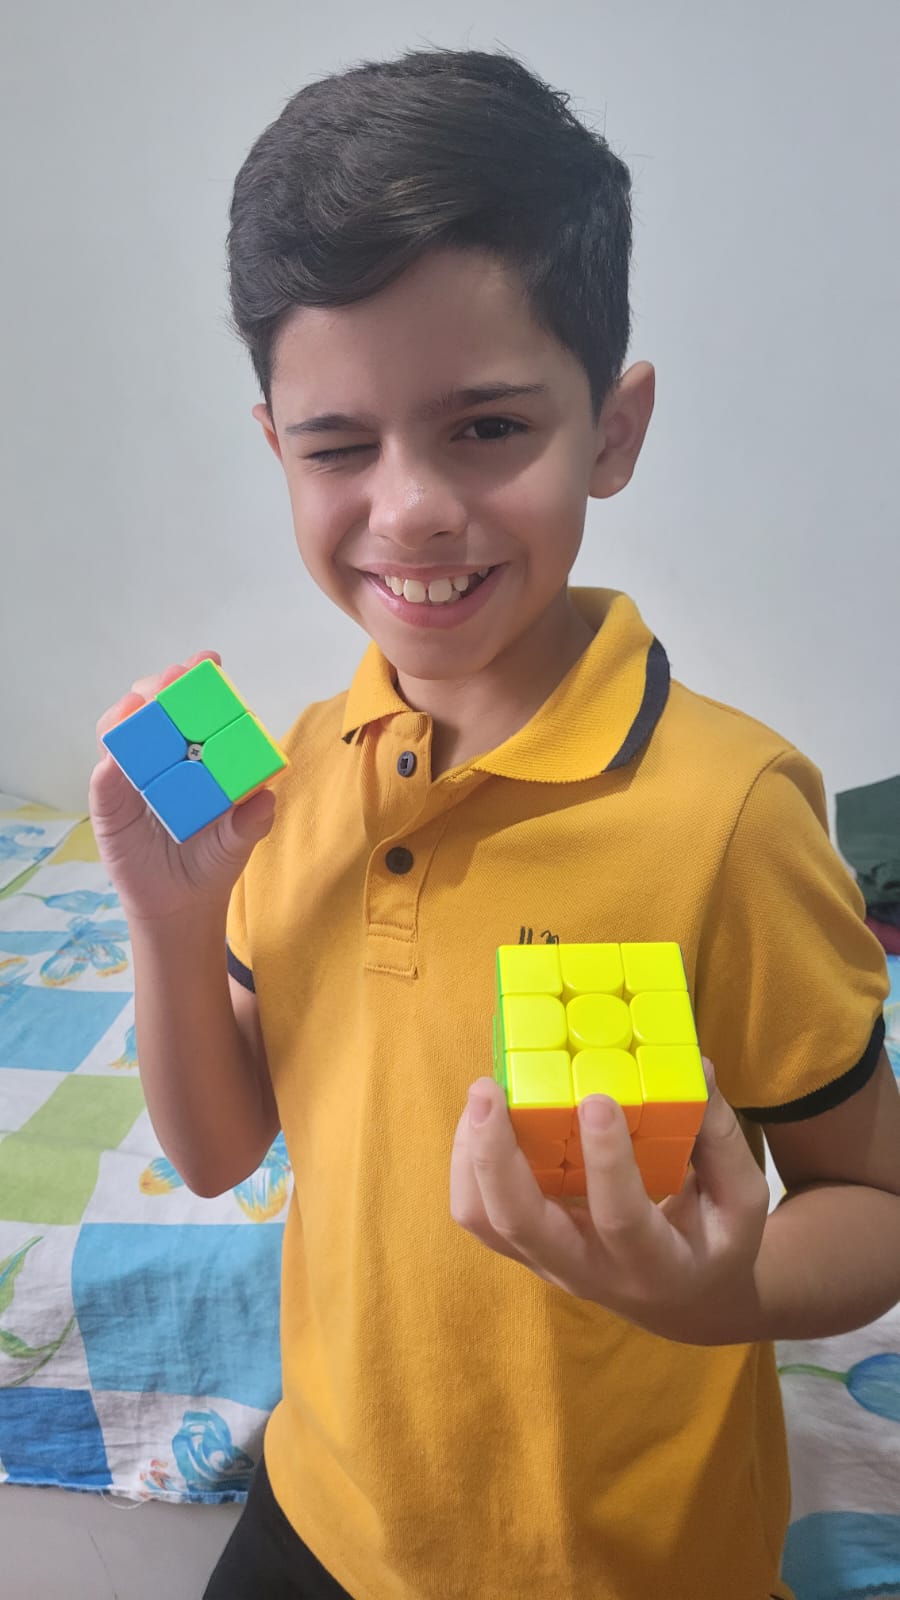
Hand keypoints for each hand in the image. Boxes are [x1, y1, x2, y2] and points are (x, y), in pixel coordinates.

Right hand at [90, 650, 276, 924]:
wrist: (179, 904)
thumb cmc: (213, 861)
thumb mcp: (239, 842)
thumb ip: (252, 822)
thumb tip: (265, 798)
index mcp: (199, 751)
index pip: (197, 705)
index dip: (201, 679)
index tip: (207, 662)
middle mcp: (163, 752)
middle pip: (155, 704)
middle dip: (164, 685)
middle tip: (175, 679)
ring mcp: (132, 771)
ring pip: (123, 728)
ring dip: (131, 712)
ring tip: (141, 705)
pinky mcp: (109, 798)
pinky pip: (104, 774)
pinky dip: (108, 760)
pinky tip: (115, 755)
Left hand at [449, 1057, 770, 1343]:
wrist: (682, 1301)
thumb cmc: (712, 1241)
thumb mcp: (740, 1201)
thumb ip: (720, 1138)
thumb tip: (696, 1069)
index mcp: (653, 1263)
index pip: (620, 1218)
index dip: (607, 1161)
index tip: (597, 1099)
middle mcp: (587, 1272)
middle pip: (521, 1225)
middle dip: (496, 1155)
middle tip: (489, 1090)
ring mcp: (546, 1263)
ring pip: (485, 1221)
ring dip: (472, 1156)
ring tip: (483, 1095)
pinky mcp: (523, 1247)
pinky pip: (478, 1213)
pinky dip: (469, 1163)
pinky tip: (484, 1117)